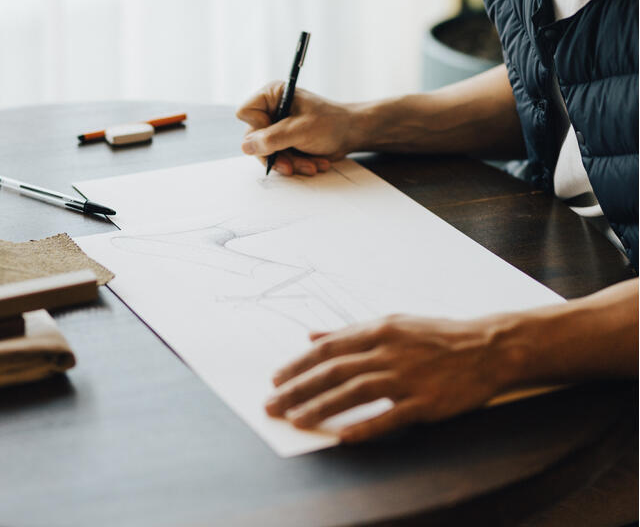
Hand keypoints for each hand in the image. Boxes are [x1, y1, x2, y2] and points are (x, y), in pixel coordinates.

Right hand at [236, 82, 359, 175]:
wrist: (353, 133)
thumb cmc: (332, 123)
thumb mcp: (301, 130)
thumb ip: (273, 139)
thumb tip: (246, 147)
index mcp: (272, 95)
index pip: (246, 113)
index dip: (258, 129)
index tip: (279, 136)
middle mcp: (271, 109)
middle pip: (254, 138)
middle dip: (277, 154)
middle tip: (292, 165)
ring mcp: (276, 127)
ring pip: (266, 152)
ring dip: (289, 163)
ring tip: (311, 165)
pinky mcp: (284, 142)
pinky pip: (278, 158)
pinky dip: (295, 164)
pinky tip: (313, 163)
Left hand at [265, 314, 505, 442]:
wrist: (486, 347)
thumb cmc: (435, 336)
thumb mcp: (391, 324)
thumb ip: (349, 332)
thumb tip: (312, 335)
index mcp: (377, 330)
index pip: (327, 349)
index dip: (297, 365)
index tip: (275, 379)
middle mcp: (388, 351)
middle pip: (333, 371)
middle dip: (297, 388)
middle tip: (272, 404)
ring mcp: (407, 377)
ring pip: (354, 392)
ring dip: (321, 407)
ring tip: (296, 421)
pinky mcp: (426, 402)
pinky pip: (390, 416)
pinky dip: (365, 425)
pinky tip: (342, 436)